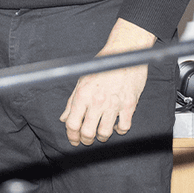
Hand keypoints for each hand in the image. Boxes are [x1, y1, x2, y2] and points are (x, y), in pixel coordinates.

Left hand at [60, 18, 154, 144]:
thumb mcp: (82, 80)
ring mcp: (113, 104)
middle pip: (87, 132)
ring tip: (100, 133)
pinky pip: (124, 127)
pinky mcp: (129, 105)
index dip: (71, 136)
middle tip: (86, 140)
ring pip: (105, 133)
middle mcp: (97, 101)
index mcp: (82, 94)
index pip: (72, 123)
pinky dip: (119, 130)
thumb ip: (71, 101)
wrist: (125, 52)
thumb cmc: (102, 65)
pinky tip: (117, 126)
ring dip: (101, 137)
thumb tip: (64, 118)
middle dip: (85, 140)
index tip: (74, 140)